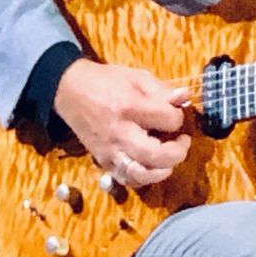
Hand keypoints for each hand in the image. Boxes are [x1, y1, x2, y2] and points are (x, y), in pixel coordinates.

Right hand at [53, 59, 191, 186]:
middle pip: (155, 156)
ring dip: (163, 170)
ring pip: (140, 174)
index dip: (178, 117)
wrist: (71, 91)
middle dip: (177, 152)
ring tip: (169, 158)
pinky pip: (126, 179)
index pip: (167, 120)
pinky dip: (143, 178)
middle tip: (182, 141)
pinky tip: (150, 166)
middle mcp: (119, 132)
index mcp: (130, 106)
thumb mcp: (136, 77)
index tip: (175, 112)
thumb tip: (184, 98)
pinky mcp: (102, 161)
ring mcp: (109, 150)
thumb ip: (162, 89)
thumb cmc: (107, 81)